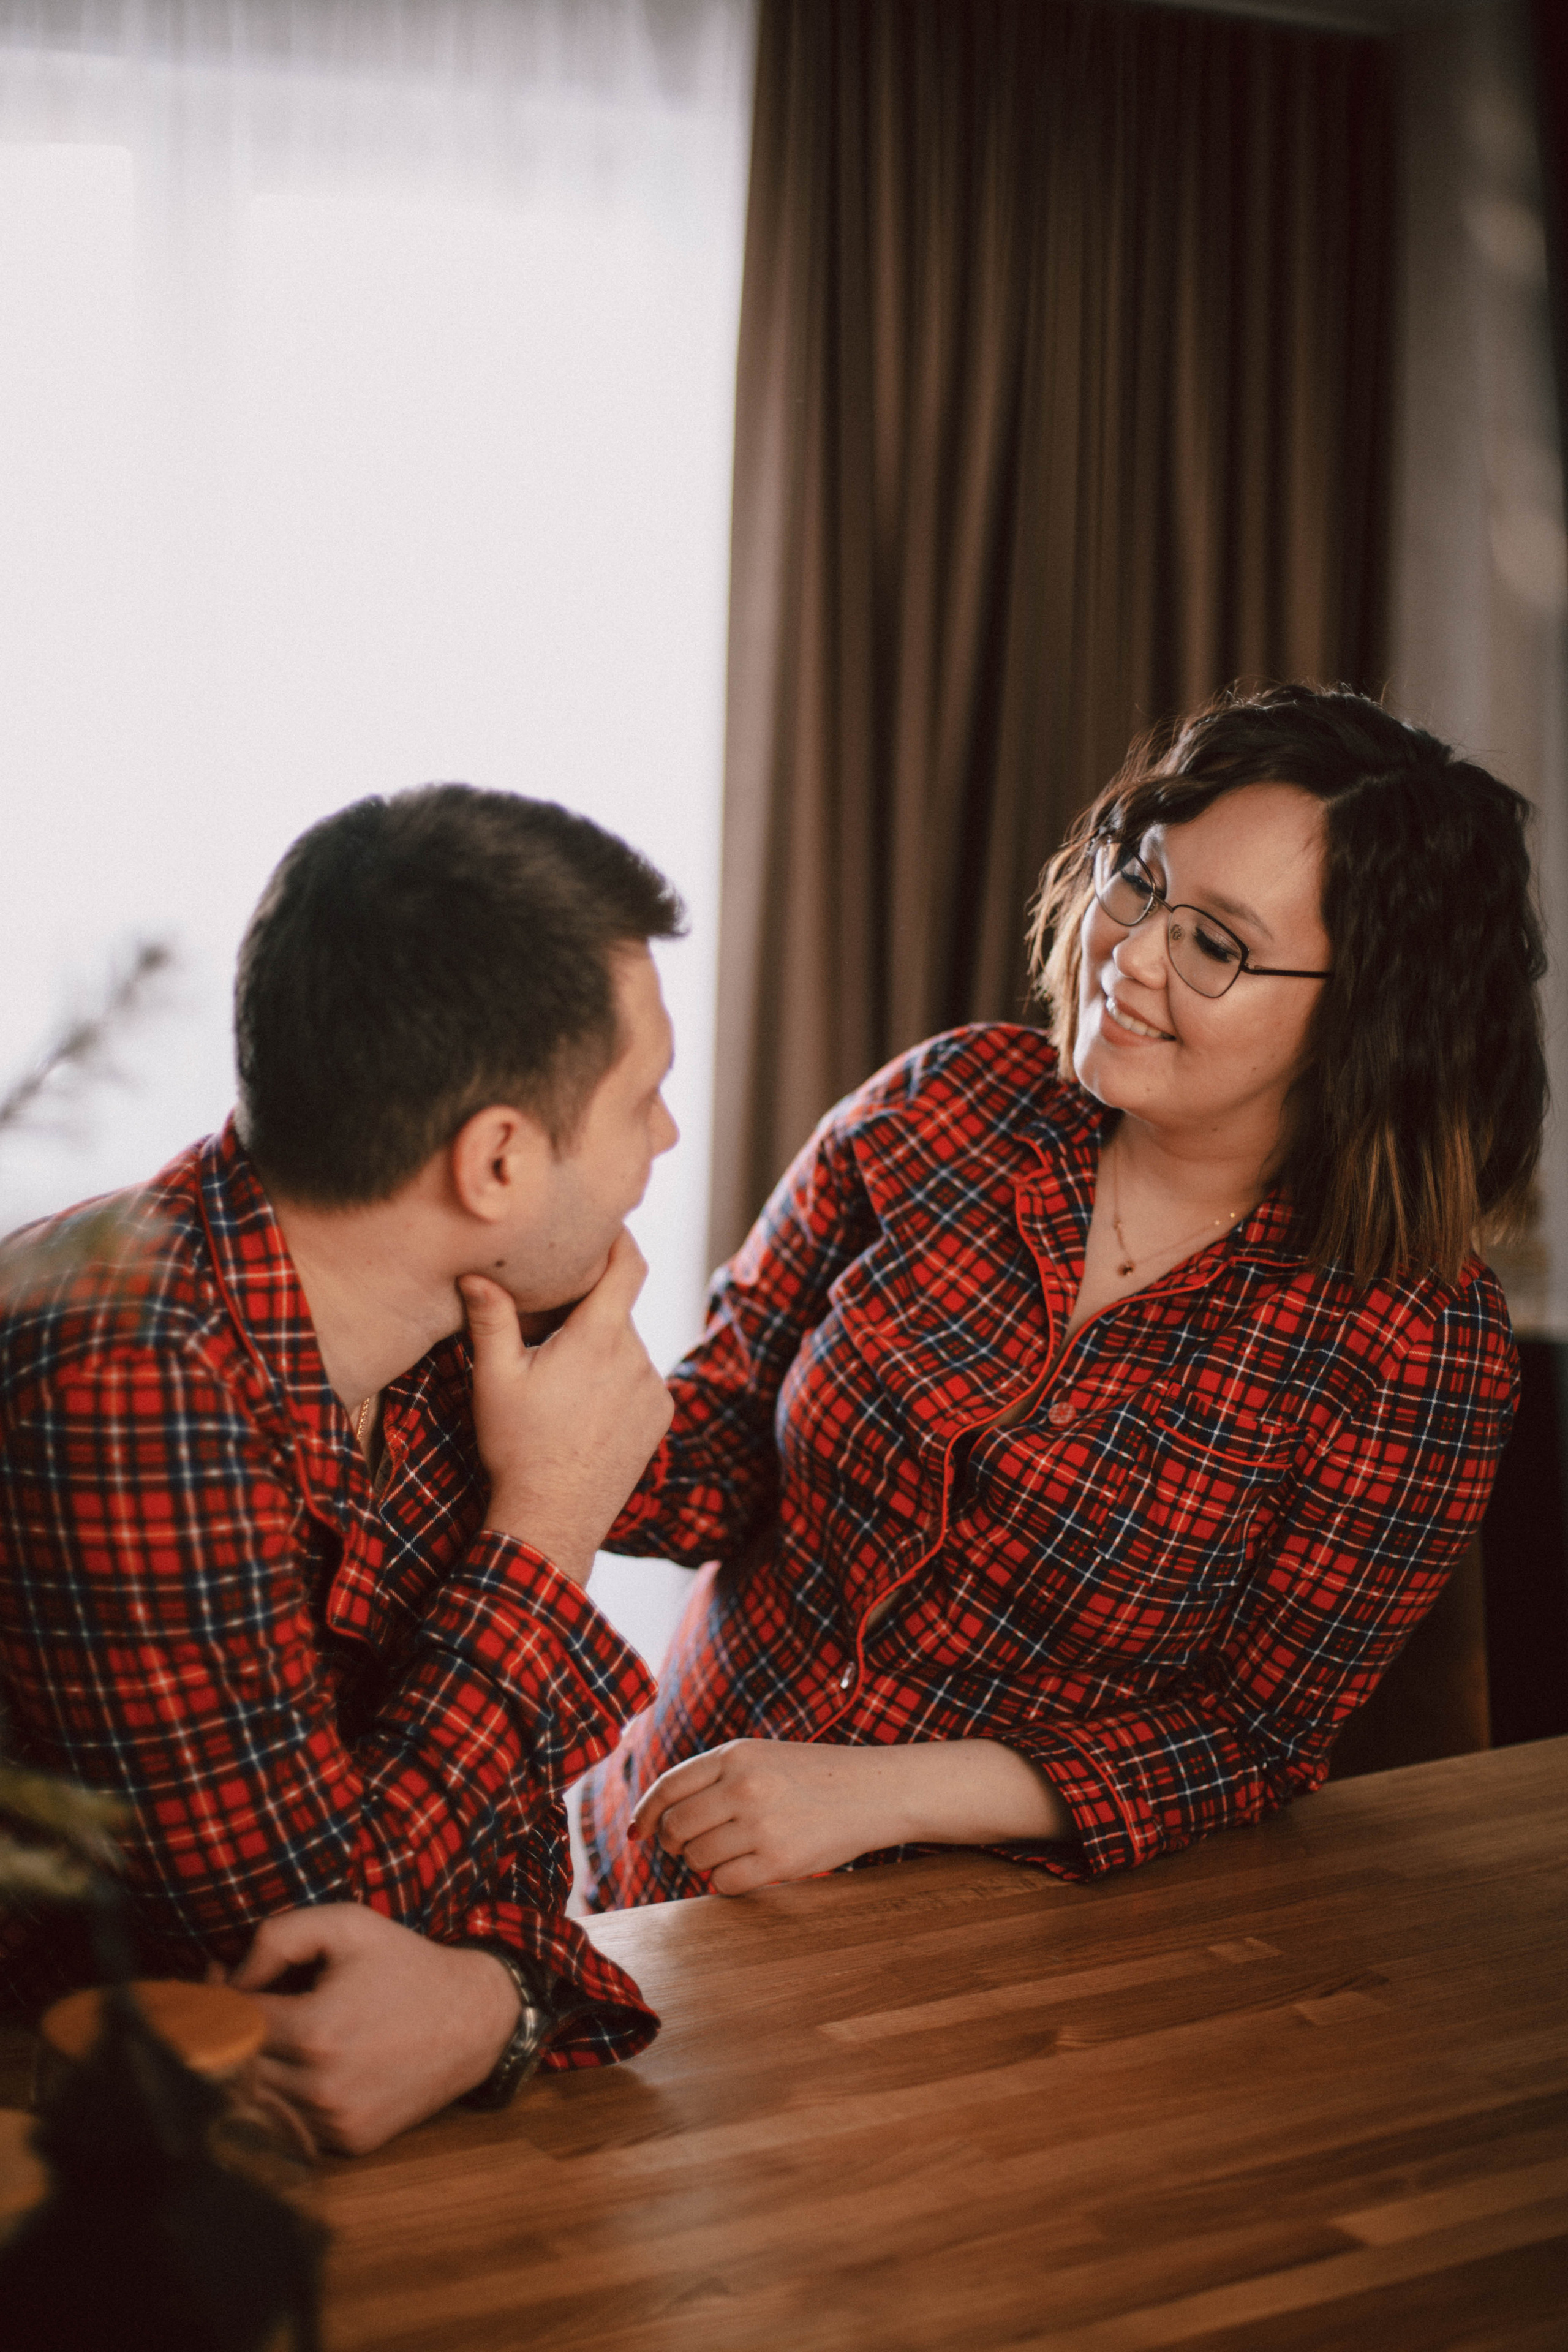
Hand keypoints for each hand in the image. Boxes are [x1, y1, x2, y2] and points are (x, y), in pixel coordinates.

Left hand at [229, 1904, 520, 2154]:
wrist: (473, 2018)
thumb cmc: (406, 1964)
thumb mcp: (347, 1924)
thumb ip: (277, 1938)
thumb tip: (230, 1979)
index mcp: (315, 2030)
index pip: (231, 2021)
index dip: (217, 1995)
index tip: (222, 1977)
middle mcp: (321, 2086)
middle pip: (237, 2064)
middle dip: (230, 2029)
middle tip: (241, 2001)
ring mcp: (336, 2121)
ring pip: (259, 2100)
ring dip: (254, 2066)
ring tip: (271, 2031)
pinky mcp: (351, 2142)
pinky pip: (291, 2124)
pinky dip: (285, 2097)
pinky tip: (299, 2064)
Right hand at [460, 1228, 673, 1583]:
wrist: (554, 1518)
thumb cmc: (518, 1447)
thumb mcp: (494, 1379)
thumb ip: (490, 1319)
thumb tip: (474, 1273)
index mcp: (599, 1337)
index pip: (629, 1265)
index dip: (620, 1238)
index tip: (602, 1228)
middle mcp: (637, 1357)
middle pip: (616, 1311)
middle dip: (585, 1312)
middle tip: (546, 1329)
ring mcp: (653, 1388)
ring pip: (625, 1347)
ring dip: (598, 1350)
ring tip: (560, 1384)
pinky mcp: (660, 1416)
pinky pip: (638, 1379)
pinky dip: (614, 1381)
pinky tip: (582, 1411)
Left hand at [631, 1740, 904, 1892]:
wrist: (875, 1791)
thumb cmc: (814, 1776)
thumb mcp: (761, 1757)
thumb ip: (715, 1777)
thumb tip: (659, 1817)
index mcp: (736, 1754)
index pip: (669, 1787)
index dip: (647, 1812)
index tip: (640, 1830)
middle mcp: (743, 1786)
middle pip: (676, 1826)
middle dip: (671, 1844)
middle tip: (682, 1849)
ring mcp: (761, 1824)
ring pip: (697, 1858)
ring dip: (702, 1863)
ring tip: (727, 1853)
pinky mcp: (779, 1860)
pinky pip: (724, 1882)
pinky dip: (726, 1881)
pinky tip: (744, 1868)